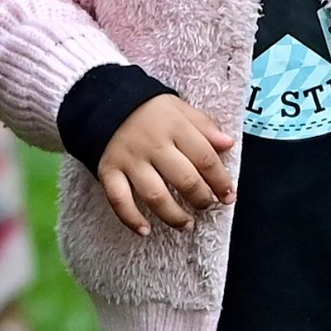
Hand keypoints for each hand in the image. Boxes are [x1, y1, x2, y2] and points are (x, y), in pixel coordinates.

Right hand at [97, 94, 235, 234]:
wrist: (102, 100)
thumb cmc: (148, 109)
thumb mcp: (179, 108)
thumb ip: (204, 125)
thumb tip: (228, 144)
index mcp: (174, 126)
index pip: (205, 158)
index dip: (220, 181)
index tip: (229, 195)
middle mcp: (153, 145)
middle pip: (184, 179)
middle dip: (201, 199)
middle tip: (207, 206)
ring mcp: (129, 160)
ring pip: (155, 195)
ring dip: (174, 216)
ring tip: (187, 224)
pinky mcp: (108, 171)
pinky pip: (119, 200)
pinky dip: (132, 219)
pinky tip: (145, 231)